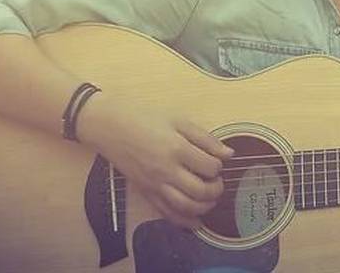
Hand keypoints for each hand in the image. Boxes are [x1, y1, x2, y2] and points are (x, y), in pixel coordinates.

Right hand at [76, 94, 232, 228]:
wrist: (111, 127)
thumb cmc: (145, 118)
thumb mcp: (178, 120)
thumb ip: (205, 138)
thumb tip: (229, 154)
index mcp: (177, 149)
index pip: (209, 167)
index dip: (219, 166)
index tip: (218, 162)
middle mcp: (166, 171)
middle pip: (200, 191)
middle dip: (216, 190)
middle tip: (218, 182)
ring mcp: (154, 184)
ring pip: (185, 207)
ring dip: (204, 207)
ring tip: (210, 198)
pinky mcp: (145, 192)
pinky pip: (166, 213)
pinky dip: (183, 221)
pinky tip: (195, 221)